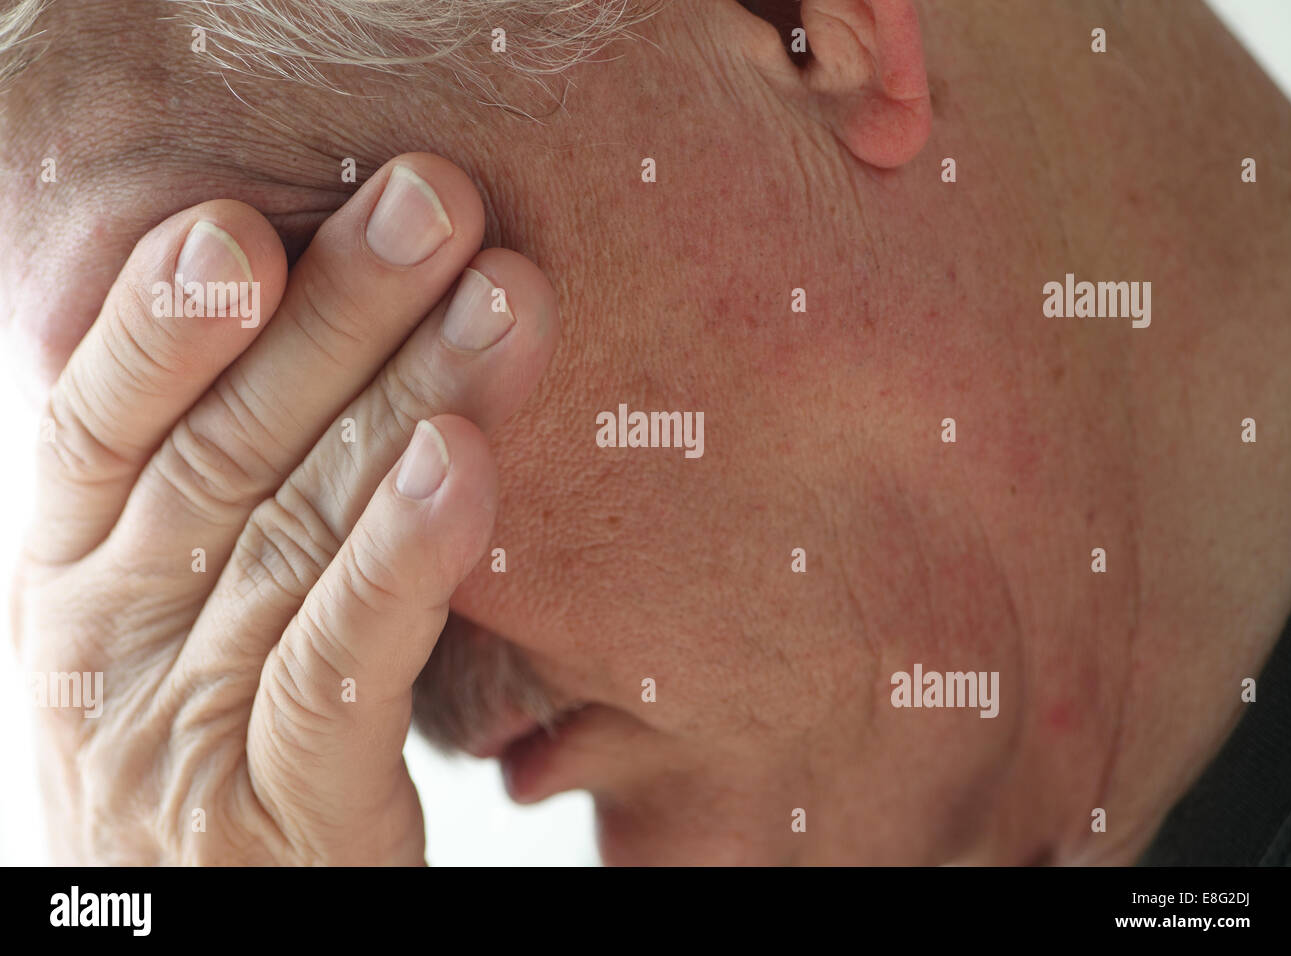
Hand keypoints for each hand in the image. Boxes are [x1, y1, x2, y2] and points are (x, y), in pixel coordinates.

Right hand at [12, 153, 558, 863]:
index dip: (163, 321)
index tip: (249, 221)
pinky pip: (342, 668)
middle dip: (338, 316)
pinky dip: (402, 559)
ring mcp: (186, 734)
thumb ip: (233, 504)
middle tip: (435, 200)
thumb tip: (334, 347)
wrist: (206, 938)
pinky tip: (465, 464)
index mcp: (74, 582)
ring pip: (297, 541)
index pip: (98, 427)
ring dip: (406, 402)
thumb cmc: (210, 748)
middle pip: (224, 454)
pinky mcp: (288, 814)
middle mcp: (108, 646)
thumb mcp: (186, 617)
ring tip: (499, 297)